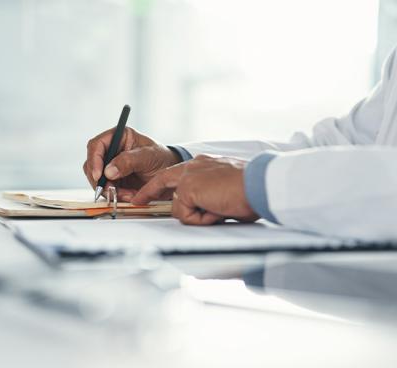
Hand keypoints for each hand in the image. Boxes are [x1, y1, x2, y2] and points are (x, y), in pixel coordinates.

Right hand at [83, 127, 180, 200]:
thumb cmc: (162, 159)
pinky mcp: (114, 180)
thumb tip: (108, 171)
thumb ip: (129, 161)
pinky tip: (129, 196)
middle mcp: (112, 150)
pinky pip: (106, 189)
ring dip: (109, 189)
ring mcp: (111, 166)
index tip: (100, 175)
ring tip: (128, 194)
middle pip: (92, 164)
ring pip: (97, 179)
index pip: (97, 145)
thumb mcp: (148, 157)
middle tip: (111, 190)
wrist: (170, 175)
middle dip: (100, 179)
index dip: (94, 160)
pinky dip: (115, 195)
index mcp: (119, 136)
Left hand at [132, 155, 259, 224]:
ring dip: (197, 216)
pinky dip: (200, 219)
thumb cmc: (252, 189)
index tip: (154, 190)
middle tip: (137, 201)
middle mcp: (195, 165)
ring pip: (178, 206)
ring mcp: (189, 176)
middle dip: (148, 192)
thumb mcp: (227, 190)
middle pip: (163, 179)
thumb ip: (211, 195)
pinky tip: (216, 211)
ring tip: (220, 210)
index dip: (165, 184)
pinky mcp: (187, 188)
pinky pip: (185, 215)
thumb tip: (206, 210)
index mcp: (205, 163)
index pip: (179, 173)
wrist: (259, 184)